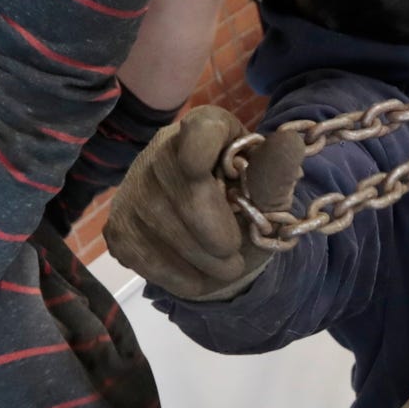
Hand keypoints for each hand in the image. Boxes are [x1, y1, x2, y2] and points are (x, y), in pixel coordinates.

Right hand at [106, 106, 305, 301]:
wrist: (218, 248)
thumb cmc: (247, 212)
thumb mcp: (268, 197)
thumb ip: (275, 174)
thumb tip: (290, 143)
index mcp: (207, 129)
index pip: (201, 130)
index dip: (207, 150)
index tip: (229, 179)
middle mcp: (161, 149)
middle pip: (186, 192)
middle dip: (218, 236)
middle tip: (235, 257)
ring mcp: (134, 188)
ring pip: (166, 228)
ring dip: (204, 262)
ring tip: (224, 267)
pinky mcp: (118, 227)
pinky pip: (146, 257)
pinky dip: (180, 278)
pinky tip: (197, 276)